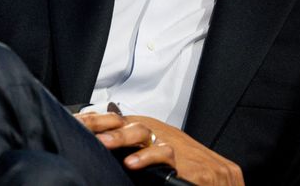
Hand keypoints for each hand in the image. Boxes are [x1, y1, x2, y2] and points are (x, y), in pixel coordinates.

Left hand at [74, 112, 243, 185]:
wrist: (226, 180)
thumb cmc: (191, 168)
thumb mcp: (158, 154)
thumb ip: (136, 149)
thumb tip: (103, 145)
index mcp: (151, 131)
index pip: (117, 121)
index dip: (95, 120)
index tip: (73, 122)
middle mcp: (161, 133)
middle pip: (124, 121)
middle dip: (102, 123)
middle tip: (80, 127)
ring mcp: (174, 145)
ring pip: (142, 132)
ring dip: (120, 137)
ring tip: (101, 143)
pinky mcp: (188, 163)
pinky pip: (164, 155)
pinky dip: (147, 158)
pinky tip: (132, 163)